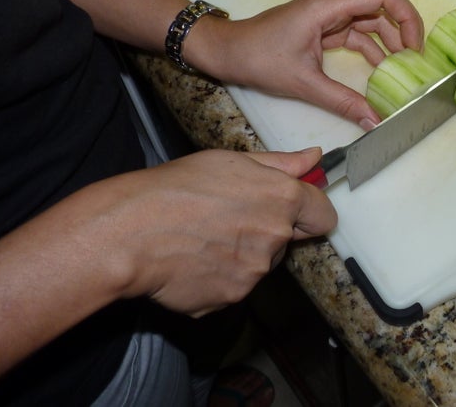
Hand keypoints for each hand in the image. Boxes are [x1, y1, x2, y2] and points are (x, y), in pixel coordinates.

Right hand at [101, 148, 335, 316]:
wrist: (131, 232)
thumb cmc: (176, 188)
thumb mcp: (231, 160)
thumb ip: (280, 163)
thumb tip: (314, 157)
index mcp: (282, 199)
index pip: (324, 215)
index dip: (311, 211)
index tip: (296, 210)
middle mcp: (276, 238)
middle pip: (286, 239)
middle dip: (266, 230)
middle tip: (227, 217)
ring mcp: (255, 272)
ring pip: (259, 263)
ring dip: (241, 254)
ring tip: (202, 237)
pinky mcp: (231, 298)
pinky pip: (233, 287)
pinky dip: (217, 277)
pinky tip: (192, 260)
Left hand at [186, 0, 423, 128]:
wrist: (226, 52)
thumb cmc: (258, 57)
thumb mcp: (304, 82)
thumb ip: (343, 101)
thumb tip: (374, 121)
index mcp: (329, 5)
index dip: (407, 16)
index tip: (416, 47)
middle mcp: (333, 5)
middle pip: (382, 8)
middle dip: (404, 32)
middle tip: (416, 63)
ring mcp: (329, 17)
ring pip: (372, 23)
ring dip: (390, 43)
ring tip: (404, 70)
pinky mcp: (323, 30)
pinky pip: (356, 36)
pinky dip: (372, 52)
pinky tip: (381, 73)